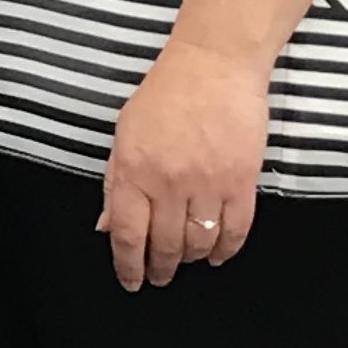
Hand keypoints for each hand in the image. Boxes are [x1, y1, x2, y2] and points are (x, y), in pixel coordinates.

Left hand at [100, 37, 269, 289]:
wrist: (213, 66)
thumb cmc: (164, 96)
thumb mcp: (124, 137)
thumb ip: (115, 184)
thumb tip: (106, 227)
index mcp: (133, 172)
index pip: (127, 235)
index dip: (128, 266)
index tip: (130, 280)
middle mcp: (168, 183)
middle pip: (164, 245)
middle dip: (159, 269)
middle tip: (158, 277)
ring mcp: (207, 184)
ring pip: (199, 242)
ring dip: (191, 260)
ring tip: (185, 263)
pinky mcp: (241, 180)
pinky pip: (236, 229)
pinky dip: (227, 249)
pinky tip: (217, 255)